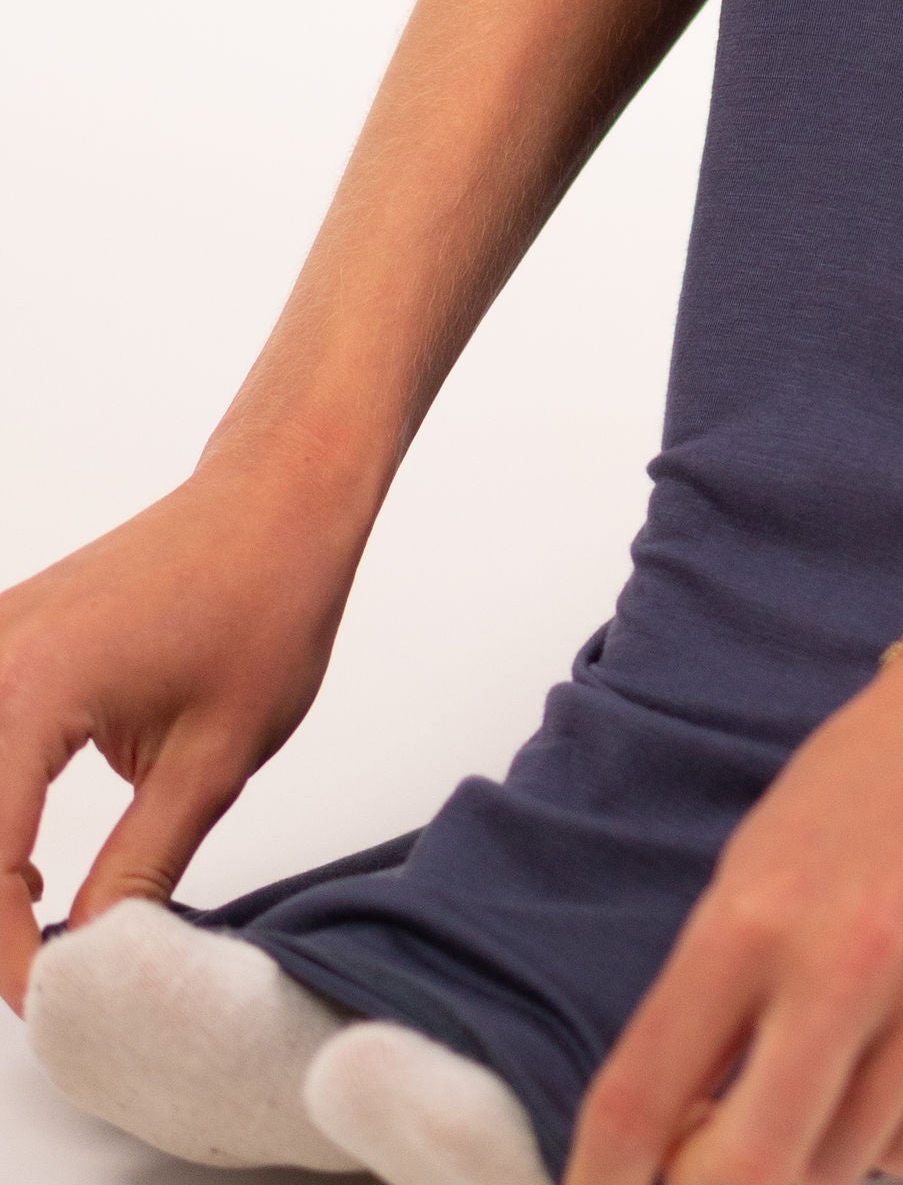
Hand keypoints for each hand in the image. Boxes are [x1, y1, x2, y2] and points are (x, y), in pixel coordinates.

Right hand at [0, 448, 369, 1009]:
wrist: (281, 496)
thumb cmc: (266, 599)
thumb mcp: (215, 758)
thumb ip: (140, 865)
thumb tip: (93, 955)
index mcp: (34, 690)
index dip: (6, 951)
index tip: (48, 998)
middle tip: (37, 965)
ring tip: (32, 918)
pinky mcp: (5, 639)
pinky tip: (24, 860)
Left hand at [565, 654, 902, 1184]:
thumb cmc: (865, 786)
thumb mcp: (754, 867)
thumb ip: (712, 1000)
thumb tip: (675, 1138)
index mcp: (750, 918)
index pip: (640, 1095)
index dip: (602, 1178)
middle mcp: (839, 966)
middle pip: (745, 1173)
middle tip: (707, 1164)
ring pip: (837, 1172)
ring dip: (807, 1154)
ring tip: (820, 1074)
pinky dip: (883, 1141)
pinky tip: (886, 1066)